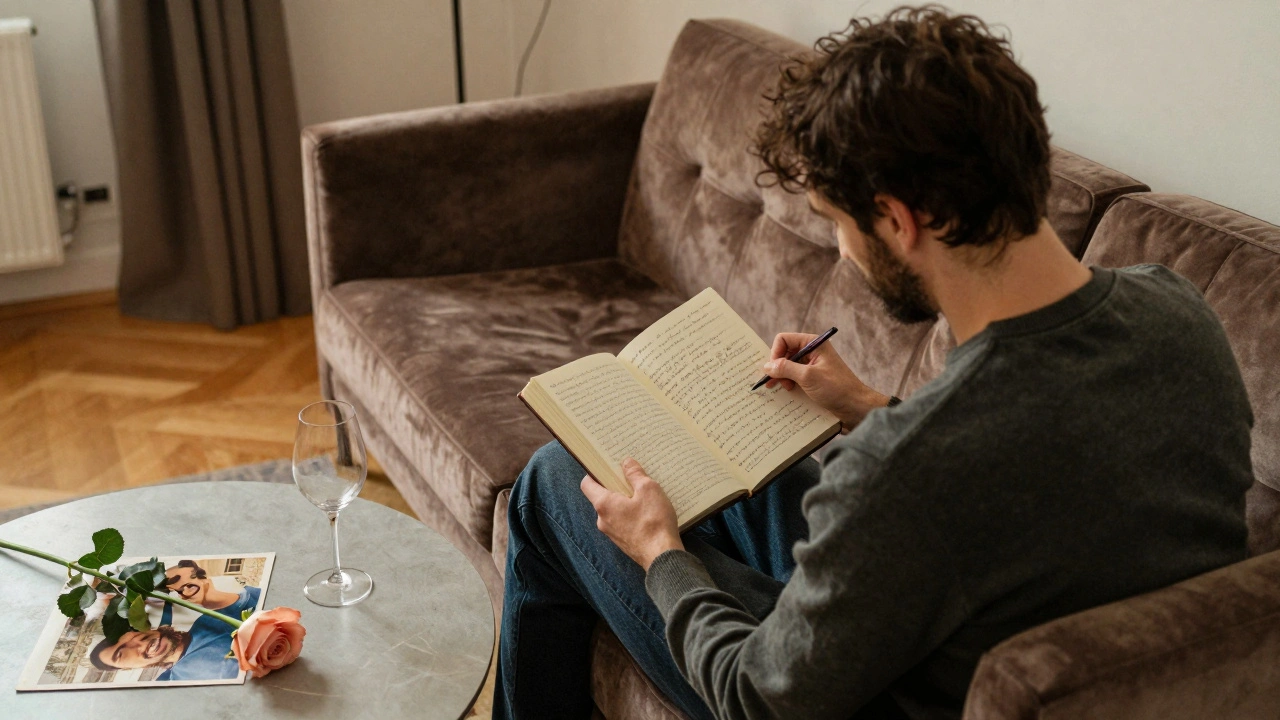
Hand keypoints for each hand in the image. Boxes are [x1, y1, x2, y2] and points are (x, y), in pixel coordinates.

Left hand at [580, 458, 683, 570]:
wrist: (662, 557)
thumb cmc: (653, 522)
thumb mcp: (648, 490)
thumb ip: (635, 474)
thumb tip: (626, 462)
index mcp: (603, 504)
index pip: (587, 484)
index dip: (594, 473)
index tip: (606, 466)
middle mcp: (602, 520)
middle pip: (602, 497)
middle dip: (615, 486)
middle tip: (631, 477)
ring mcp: (612, 533)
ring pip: (614, 511)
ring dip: (625, 502)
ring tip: (644, 495)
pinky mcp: (624, 542)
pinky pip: (623, 523)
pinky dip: (631, 515)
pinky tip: (648, 513)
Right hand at [763, 332, 889, 430]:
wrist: (856, 407)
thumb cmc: (837, 388)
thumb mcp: (808, 377)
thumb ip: (785, 368)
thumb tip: (766, 366)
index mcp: (813, 343)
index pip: (784, 339)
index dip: (775, 353)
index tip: (773, 370)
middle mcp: (812, 351)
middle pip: (784, 353)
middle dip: (778, 367)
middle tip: (775, 383)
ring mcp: (812, 365)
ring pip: (788, 366)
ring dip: (783, 377)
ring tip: (786, 389)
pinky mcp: (813, 379)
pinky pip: (795, 377)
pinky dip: (789, 383)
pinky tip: (790, 393)